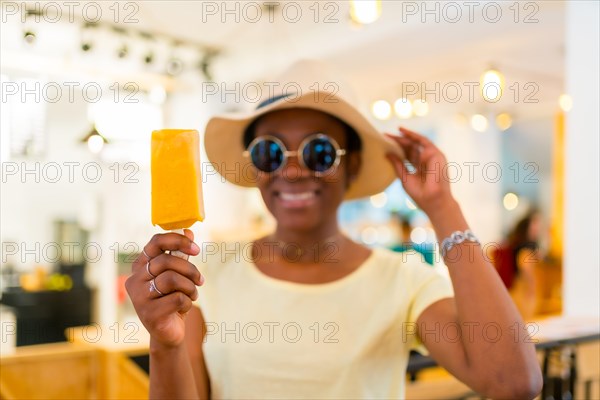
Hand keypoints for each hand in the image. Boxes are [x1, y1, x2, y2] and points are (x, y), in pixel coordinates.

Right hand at [125, 229, 202, 347]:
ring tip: (192, 295)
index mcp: (140, 265)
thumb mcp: (177, 275)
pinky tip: (184, 308)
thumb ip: (180, 254)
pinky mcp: (148, 314)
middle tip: (200, 280)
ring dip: (190, 287)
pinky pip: (177, 299)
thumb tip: (188, 230)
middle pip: (166, 261)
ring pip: (172, 279)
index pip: (156, 242)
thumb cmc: (172, 300)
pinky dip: (187, 302)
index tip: (196, 249)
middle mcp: (135, 279)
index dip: (178, 241)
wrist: (168, 333)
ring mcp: (138, 297)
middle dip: (190, 269)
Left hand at [386, 127, 454, 216]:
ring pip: (416, 143)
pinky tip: (403, 133)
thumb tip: (387, 153)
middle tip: (385, 135)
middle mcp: (426, 161)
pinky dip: (413, 136)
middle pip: (411, 148)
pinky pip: (423, 141)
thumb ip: (398, 165)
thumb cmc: (420, 194)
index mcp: (420, 168)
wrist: (433, 201)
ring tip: (393, 132)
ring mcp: (432, 157)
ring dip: (405, 136)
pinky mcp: (436, 154)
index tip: (385, 143)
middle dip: (399, 141)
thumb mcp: (405, 177)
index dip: (397, 149)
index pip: (408, 155)